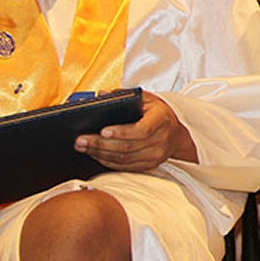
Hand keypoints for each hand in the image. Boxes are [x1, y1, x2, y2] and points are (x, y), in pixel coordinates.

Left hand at [74, 91, 196, 169]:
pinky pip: (125, 167)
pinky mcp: (149, 165)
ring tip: (83, 147)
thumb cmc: (159, 114)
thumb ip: (126, 95)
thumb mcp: (148, 99)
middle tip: (81, 140)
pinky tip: (95, 155)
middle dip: (101, 144)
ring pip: (124, 159)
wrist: (177, 134)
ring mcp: (155, 155)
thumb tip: (102, 94)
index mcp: (162, 120)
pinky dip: (107, 162)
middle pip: (128, 147)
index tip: (102, 131)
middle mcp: (161, 140)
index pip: (141, 131)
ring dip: (100, 154)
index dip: (121, 132)